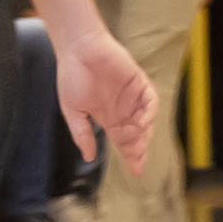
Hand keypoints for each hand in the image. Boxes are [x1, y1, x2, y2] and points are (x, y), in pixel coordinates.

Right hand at [56, 28, 158, 174]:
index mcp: (107, 118)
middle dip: (138, 151)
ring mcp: (132, 97)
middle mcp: (122, 110)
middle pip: (137, 136)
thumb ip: (81, 134)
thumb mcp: (72, 111)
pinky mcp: (139, 83)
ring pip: (146, 121)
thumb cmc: (71, 75)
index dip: (131, 157)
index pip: (123, 142)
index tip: (136, 173)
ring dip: (143, 135)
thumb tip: (88, 157)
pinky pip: (151, 101)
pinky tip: (142, 123)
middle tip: (137, 162)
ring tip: (136, 144)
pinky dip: (149, 113)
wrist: (78, 48)